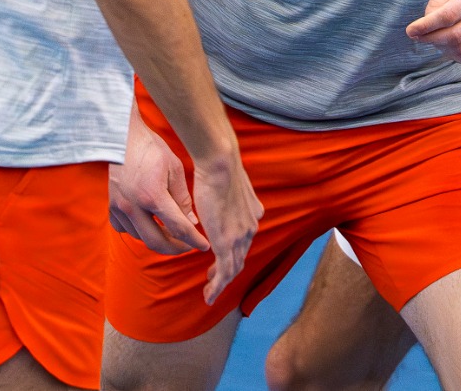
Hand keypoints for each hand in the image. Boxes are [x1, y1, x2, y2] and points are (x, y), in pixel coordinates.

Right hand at [109, 114, 207, 256]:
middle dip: (176, 248)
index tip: (204, 246)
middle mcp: (133, 207)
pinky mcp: (111, 207)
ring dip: (159, 239)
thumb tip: (191, 222)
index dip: (194, 241)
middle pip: (157, 242)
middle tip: (188, 245)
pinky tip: (149, 223)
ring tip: (172, 232)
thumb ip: (182, 199)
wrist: (122, 137)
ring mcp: (120, 208)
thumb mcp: (174, 168)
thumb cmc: (151, 148)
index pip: (178, 228)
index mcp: (153, 196)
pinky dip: (140, 232)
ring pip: (141, 238)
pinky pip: (126, 230)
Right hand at [190, 153, 262, 304]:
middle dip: (226, 272)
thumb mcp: (228, 185)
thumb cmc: (218, 167)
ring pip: (233, 268)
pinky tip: (209, 295)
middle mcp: (250, 227)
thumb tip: (222, 198)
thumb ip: (229, 197)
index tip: (218, 259)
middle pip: (240, 257)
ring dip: (221, 283)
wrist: (220, 164)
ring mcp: (241, 237)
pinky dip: (217, 286)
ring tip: (209, 292)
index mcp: (252, 215)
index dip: (232, 253)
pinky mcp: (227, 243)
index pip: (242, 241)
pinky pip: (224, 272)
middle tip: (212, 279)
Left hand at [405, 0, 460, 65]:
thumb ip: (437, 0)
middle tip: (421, 36)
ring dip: (443, 49)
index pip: (448, 16)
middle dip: (431, 39)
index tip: (411, 30)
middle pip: (455, 36)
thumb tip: (426, 24)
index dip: (426, 26)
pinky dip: (457, 58)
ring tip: (436, 40)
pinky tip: (451, 48)